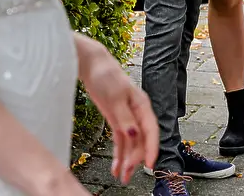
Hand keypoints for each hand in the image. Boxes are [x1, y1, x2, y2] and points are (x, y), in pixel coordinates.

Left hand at [77, 42, 157, 182]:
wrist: (92, 66)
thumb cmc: (105, 76)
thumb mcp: (115, 97)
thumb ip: (124, 117)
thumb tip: (134, 134)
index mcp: (142, 106)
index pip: (151, 131)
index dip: (152, 148)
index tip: (150, 164)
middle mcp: (137, 114)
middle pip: (141, 141)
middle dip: (135, 158)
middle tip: (127, 173)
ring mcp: (127, 118)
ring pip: (131, 144)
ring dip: (127, 160)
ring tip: (122, 177)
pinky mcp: (117, 121)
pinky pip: (120, 142)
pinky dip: (119, 155)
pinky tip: (116, 167)